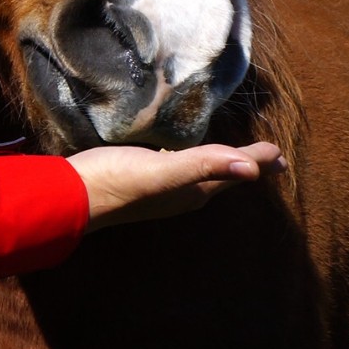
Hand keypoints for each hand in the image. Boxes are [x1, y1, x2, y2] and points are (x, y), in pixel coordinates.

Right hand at [70, 142, 285, 231]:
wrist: (70, 196)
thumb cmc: (115, 181)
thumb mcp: (162, 172)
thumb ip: (203, 166)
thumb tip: (252, 170)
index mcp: (192, 192)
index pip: (233, 173)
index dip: (255, 161)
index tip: (278, 152)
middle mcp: (181, 195)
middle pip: (222, 179)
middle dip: (245, 167)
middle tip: (268, 158)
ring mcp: (161, 191)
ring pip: (202, 178)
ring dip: (222, 167)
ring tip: (234, 158)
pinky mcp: (142, 182)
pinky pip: (180, 173)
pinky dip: (194, 164)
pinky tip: (183, 157)